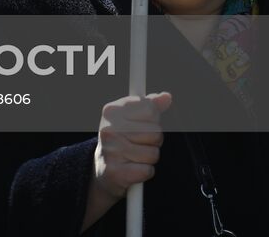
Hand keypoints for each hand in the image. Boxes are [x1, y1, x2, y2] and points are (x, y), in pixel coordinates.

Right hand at [83, 91, 171, 228]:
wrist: (102, 168)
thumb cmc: (121, 138)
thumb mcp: (130, 117)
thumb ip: (149, 106)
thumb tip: (167, 96)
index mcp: (112, 111)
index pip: (150, 109)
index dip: (153, 118)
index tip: (144, 123)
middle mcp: (108, 129)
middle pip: (155, 132)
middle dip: (154, 140)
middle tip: (140, 142)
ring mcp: (111, 151)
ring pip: (153, 153)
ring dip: (150, 157)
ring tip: (135, 155)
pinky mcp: (116, 172)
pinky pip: (147, 170)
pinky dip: (145, 171)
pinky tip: (133, 168)